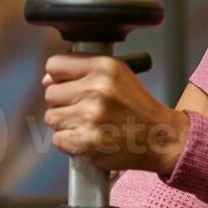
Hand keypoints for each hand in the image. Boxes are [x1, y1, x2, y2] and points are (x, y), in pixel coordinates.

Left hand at [41, 54, 188, 174]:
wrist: (161, 138)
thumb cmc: (137, 108)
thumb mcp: (118, 75)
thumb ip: (83, 71)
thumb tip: (47, 80)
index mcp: (104, 67)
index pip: (54, 65)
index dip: (57, 77)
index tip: (68, 86)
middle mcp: (97, 89)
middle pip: (50, 94)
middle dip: (63, 103)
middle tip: (84, 110)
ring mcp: (91, 117)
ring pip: (52, 118)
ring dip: (66, 124)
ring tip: (88, 125)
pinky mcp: (87, 142)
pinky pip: (58, 140)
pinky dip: (70, 143)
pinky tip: (89, 139)